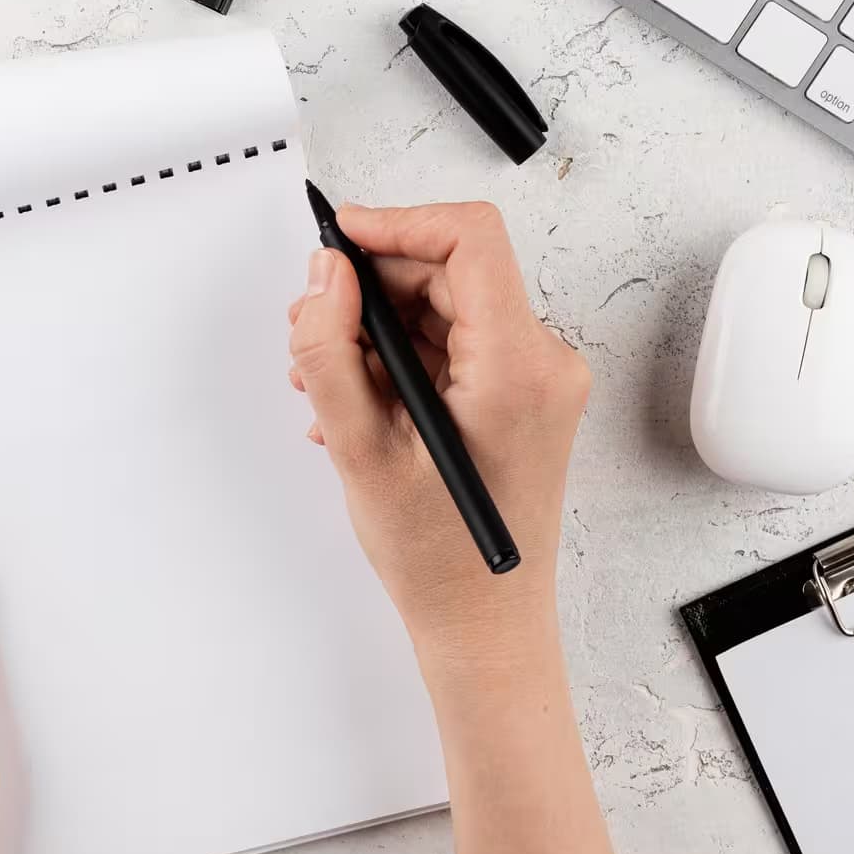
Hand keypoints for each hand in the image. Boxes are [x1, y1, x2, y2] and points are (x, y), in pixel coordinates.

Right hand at [288, 202, 590, 674]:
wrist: (485, 628)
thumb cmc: (439, 561)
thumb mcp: (361, 450)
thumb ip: (332, 352)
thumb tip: (325, 276)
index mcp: (519, 368)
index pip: (469, 241)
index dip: (397, 225)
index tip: (340, 239)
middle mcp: (544, 364)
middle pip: (452, 273)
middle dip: (372, 291)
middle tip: (308, 329)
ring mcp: (537, 383)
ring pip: (447, 310)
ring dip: (377, 332)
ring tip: (323, 384)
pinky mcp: (521, 400)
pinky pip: (455, 348)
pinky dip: (400, 362)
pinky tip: (355, 406)